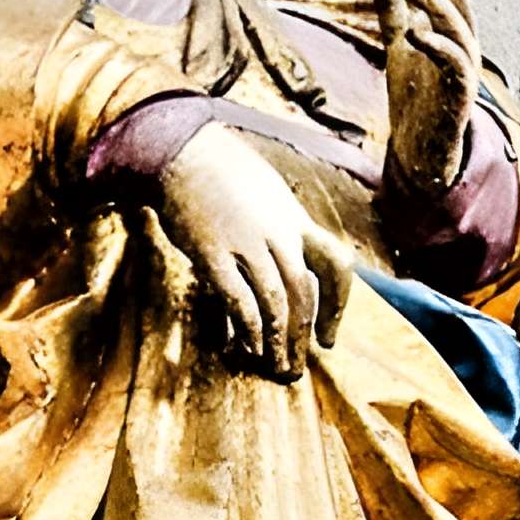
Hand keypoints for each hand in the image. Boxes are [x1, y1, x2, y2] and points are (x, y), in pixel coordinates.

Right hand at [153, 120, 351, 379]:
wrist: (181, 150)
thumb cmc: (223, 174)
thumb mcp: (269, 195)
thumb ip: (284, 229)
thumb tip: (289, 269)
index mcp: (296, 219)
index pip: (336, 266)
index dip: (338, 307)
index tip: (328, 339)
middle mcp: (278, 232)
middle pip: (305, 293)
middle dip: (302, 337)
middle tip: (295, 368)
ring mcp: (246, 242)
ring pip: (276, 301)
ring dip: (278, 341)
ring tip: (275, 368)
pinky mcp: (212, 251)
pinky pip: (238, 298)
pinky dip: (246, 328)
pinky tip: (245, 347)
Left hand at [363, 0, 481, 192]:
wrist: (419, 150)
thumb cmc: (414, 95)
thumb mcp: (398, 42)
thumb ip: (391, 5)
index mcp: (451, 40)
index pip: (452, 1)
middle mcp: (462, 54)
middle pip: (460, 12)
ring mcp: (462, 76)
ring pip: (459, 34)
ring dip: (436, 7)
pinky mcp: (457, 98)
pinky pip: (455, 67)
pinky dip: (438, 46)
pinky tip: (415, 33)